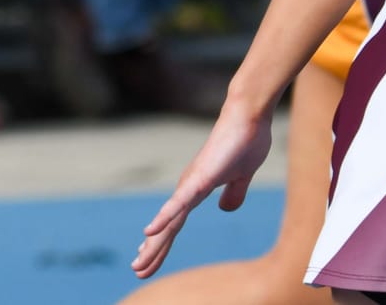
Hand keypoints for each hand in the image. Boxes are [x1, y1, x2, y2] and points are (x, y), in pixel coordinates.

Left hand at [132, 96, 274, 278]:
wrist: (248, 115)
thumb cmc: (245, 141)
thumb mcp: (242, 176)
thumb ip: (234, 192)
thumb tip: (226, 208)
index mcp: (197, 189)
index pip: (177, 222)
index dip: (164, 241)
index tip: (148, 255)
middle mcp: (188, 188)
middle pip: (167, 226)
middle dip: (154, 250)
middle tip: (137, 269)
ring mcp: (191, 183)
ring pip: (169, 220)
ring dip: (154, 243)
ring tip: (138, 261)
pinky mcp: (200, 178)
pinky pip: (180, 203)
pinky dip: (164, 218)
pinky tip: (149, 232)